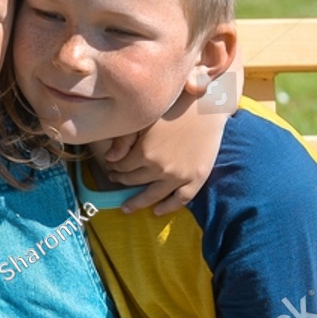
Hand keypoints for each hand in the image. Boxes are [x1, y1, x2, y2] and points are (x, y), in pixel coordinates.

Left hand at [98, 95, 224, 215]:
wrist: (207, 106)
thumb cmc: (174, 107)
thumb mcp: (145, 119)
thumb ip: (124, 139)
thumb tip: (109, 159)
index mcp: (144, 152)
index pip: (122, 167)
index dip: (114, 167)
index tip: (111, 166)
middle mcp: (160, 168)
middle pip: (133, 180)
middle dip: (121, 180)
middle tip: (115, 178)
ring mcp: (179, 176)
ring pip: (153, 196)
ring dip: (137, 203)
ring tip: (126, 207)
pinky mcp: (197, 178)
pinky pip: (181, 200)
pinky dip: (168, 208)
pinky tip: (157, 211)